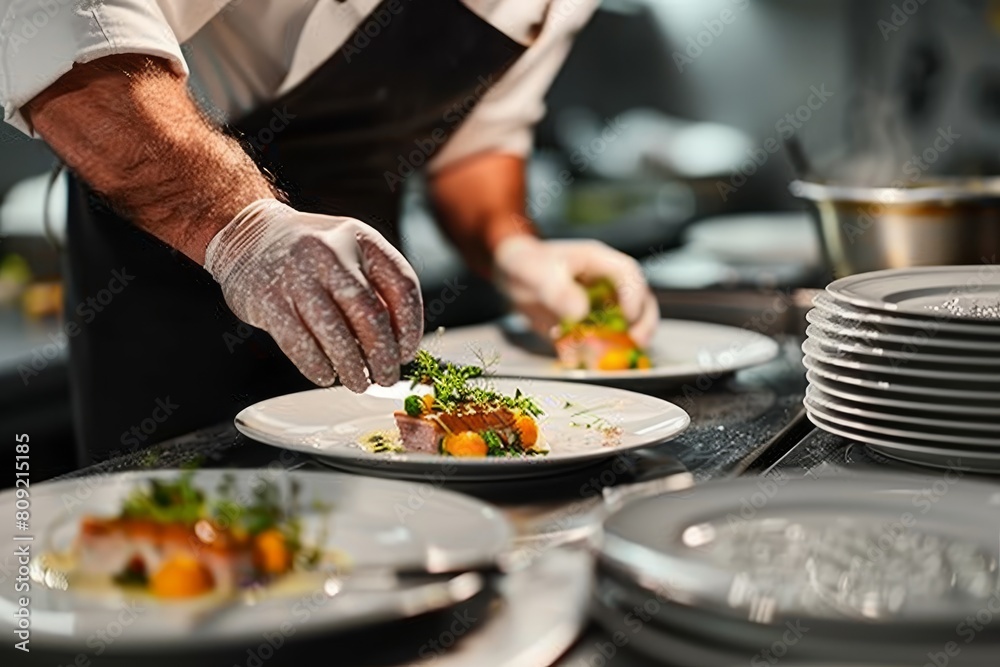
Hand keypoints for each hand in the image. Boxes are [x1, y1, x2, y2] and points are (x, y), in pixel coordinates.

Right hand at [204, 199, 423, 391]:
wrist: (248, 235)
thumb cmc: (311, 252)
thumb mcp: (350, 252)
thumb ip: (376, 287)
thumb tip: (397, 344)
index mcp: (361, 239)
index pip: (402, 286)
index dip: (410, 327)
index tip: (407, 353)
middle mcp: (330, 253)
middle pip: (369, 314)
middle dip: (383, 355)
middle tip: (387, 378)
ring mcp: (296, 276)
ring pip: (335, 334)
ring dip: (352, 368)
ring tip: (359, 382)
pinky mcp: (268, 300)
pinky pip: (300, 344)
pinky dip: (317, 366)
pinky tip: (326, 375)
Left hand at [492, 235, 658, 345]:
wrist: (511, 275)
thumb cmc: (526, 263)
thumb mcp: (537, 273)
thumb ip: (558, 290)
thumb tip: (579, 313)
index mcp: (598, 262)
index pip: (628, 274)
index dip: (635, 295)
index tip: (630, 316)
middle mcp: (606, 284)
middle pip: (640, 300)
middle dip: (644, 322)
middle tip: (638, 341)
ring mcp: (600, 305)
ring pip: (626, 324)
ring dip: (624, 342)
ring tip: (613, 358)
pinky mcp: (588, 326)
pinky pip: (600, 341)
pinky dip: (596, 354)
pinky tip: (578, 358)